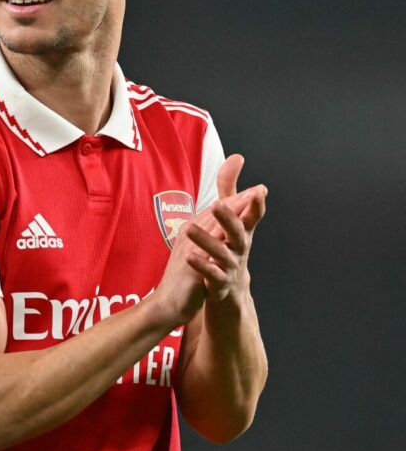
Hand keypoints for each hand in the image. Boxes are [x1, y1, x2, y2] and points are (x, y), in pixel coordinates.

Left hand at [184, 155, 266, 303]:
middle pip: (238, 233)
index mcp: (243, 232)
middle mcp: (240, 248)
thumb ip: (230, 190)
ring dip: (207, 242)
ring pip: (221, 254)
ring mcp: (230, 267)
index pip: (251, 215)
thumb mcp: (230, 219)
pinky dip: (202, 266)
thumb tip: (236, 157)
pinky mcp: (219, 284)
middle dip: (230, 219)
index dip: (256, 203)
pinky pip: (211, 275)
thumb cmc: (229, 247)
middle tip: (219, 205)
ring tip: (190, 229)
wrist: (230, 293)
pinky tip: (189, 257)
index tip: (260, 190)